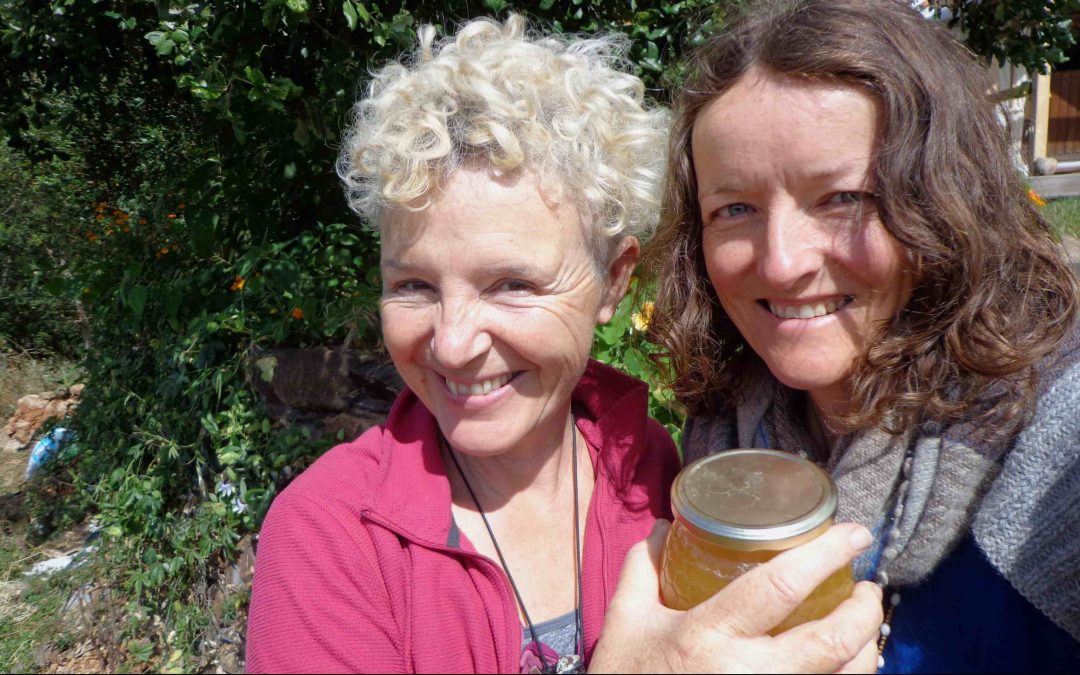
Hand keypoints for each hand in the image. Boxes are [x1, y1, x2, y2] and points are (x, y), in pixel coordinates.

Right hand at [590, 521, 882, 672]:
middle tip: (867, 586)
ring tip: (862, 623)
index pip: (779, 587)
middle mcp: (747, 672)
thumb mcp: (626, 620)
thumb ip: (643, 568)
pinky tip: (845, 661)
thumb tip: (668, 527)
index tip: (853, 534)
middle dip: (863, 610)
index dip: (824, 556)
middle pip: (830, 641)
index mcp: (708, 634)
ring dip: (865, 647)